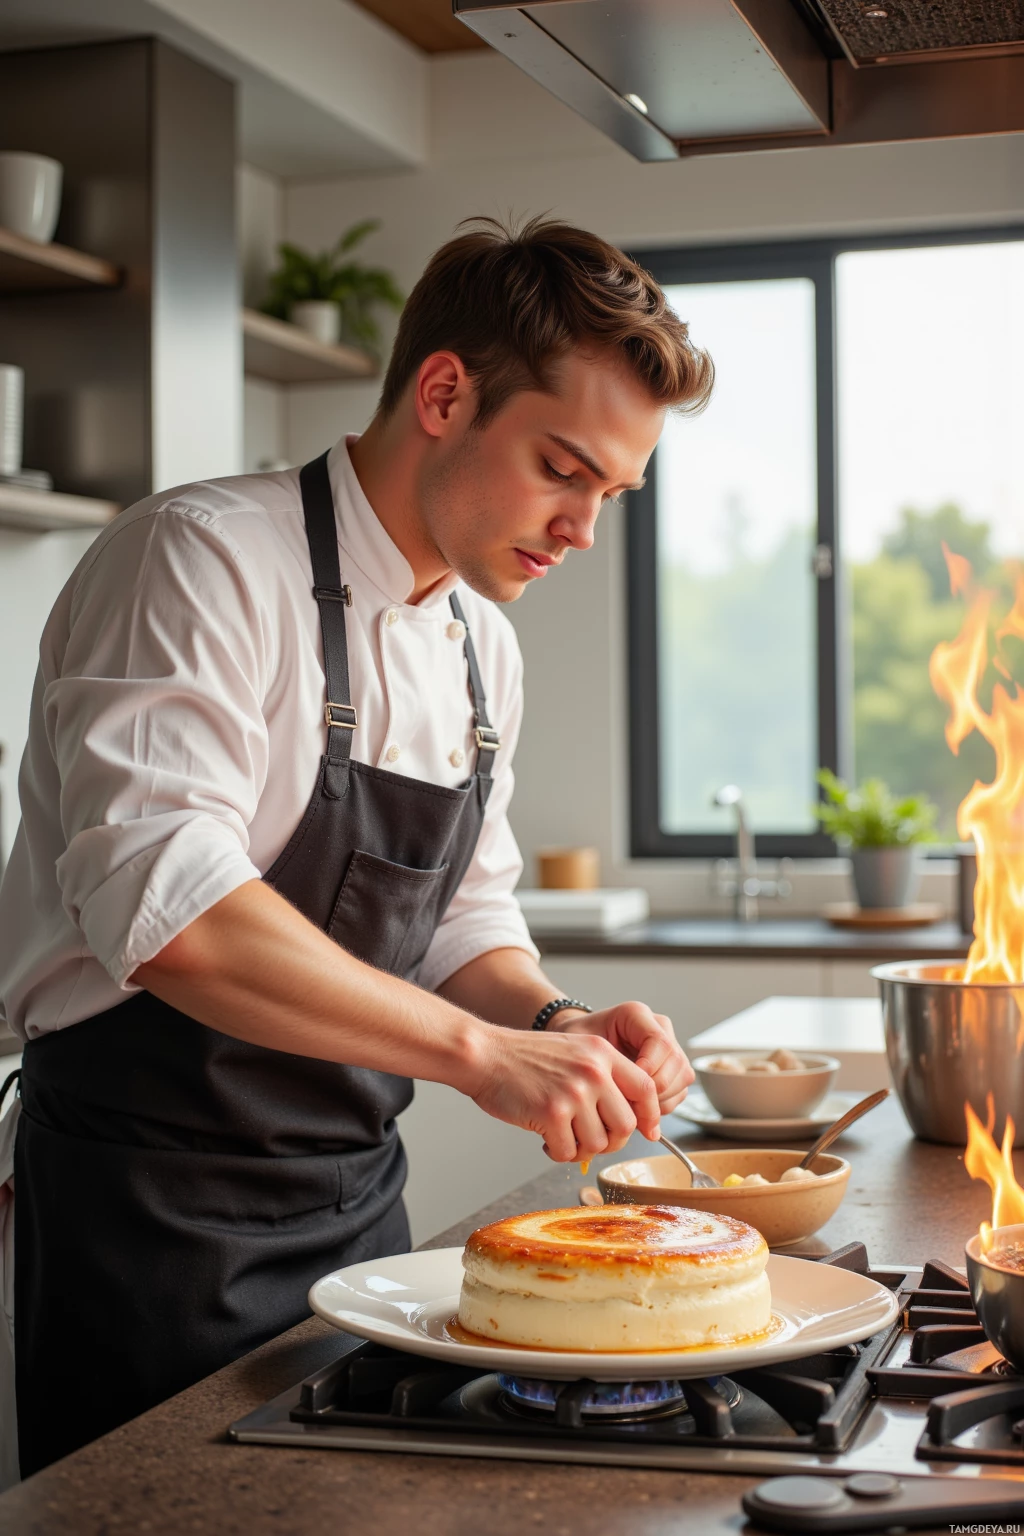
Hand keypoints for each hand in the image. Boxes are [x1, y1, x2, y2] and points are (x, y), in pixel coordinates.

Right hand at [468, 1026, 660, 1161]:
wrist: (486, 1055)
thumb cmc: (526, 1059)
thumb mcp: (576, 1052)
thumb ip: (605, 1077)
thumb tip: (633, 1120)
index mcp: (602, 1054)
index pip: (646, 1088)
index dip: (650, 1115)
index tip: (647, 1131)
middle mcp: (593, 1072)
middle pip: (625, 1125)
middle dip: (610, 1141)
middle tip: (588, 1138)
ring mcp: (573, 1092)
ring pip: (598, 1143)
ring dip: (580, 1149)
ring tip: (562, 1136)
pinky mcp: (551, 1113)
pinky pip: (568, 1152)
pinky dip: (557, 1153)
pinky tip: (544, 1139)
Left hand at [551, 1002, 693, 1115]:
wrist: (576, 1050)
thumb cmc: (575, 1045)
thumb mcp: (580, 1048)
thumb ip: (603, 1067)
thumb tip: (623, 1102)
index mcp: (636, 1015)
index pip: (660, 1042)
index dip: (649, 1069)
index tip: (626, 1086)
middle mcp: (658, 1028)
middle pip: (677, 1061)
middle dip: (655, 1089)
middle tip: (628, 1104)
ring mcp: (668, 1048)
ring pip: (683, 1077)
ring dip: (660, 1100)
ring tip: (631, 1107)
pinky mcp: (672, 1069)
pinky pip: (680, 1091)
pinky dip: (662, 1106)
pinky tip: (638, 1109)